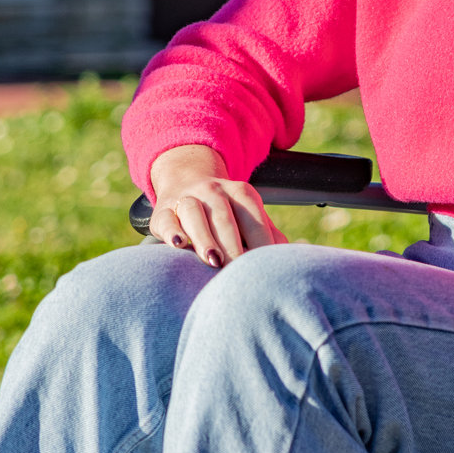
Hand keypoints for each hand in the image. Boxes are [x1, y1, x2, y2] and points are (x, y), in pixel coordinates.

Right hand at [149, 144, 286, 267]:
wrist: (187, 180)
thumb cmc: (227, 211)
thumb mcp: (248, 214)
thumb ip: (268, 233)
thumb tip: (289, 258)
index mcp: (242, 193)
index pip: (254, 218)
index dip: (259, 243)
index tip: (264, 270)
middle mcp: (215, 192)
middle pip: (225, 217)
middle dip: (233, 245)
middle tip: (238, 272)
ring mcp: (188, 198)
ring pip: (196, 214)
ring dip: (204, 238)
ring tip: (212, 261)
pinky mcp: (163, 210)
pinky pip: (166, 218)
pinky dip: (171, 230)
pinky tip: (177, 244)